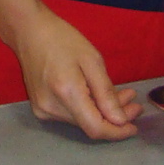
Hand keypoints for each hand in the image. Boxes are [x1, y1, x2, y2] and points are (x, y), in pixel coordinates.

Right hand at [8, 8, 140, 140]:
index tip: (134, 126)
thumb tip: (121, 120)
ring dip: (102, 111)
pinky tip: (96, 95)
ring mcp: (43, 110)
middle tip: (133, 102)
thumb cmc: (62, 39)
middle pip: (89, 125)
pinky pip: (71, 115)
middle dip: (114, 117)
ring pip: (81, 121)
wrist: (28, 32)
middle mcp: (51, 108)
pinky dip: (87, 108)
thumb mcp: (92, 60)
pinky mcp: (40, 108)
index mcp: (66, 92)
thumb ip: (106, 93)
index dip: (117, 132)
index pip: (95, 128)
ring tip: (119, 94)